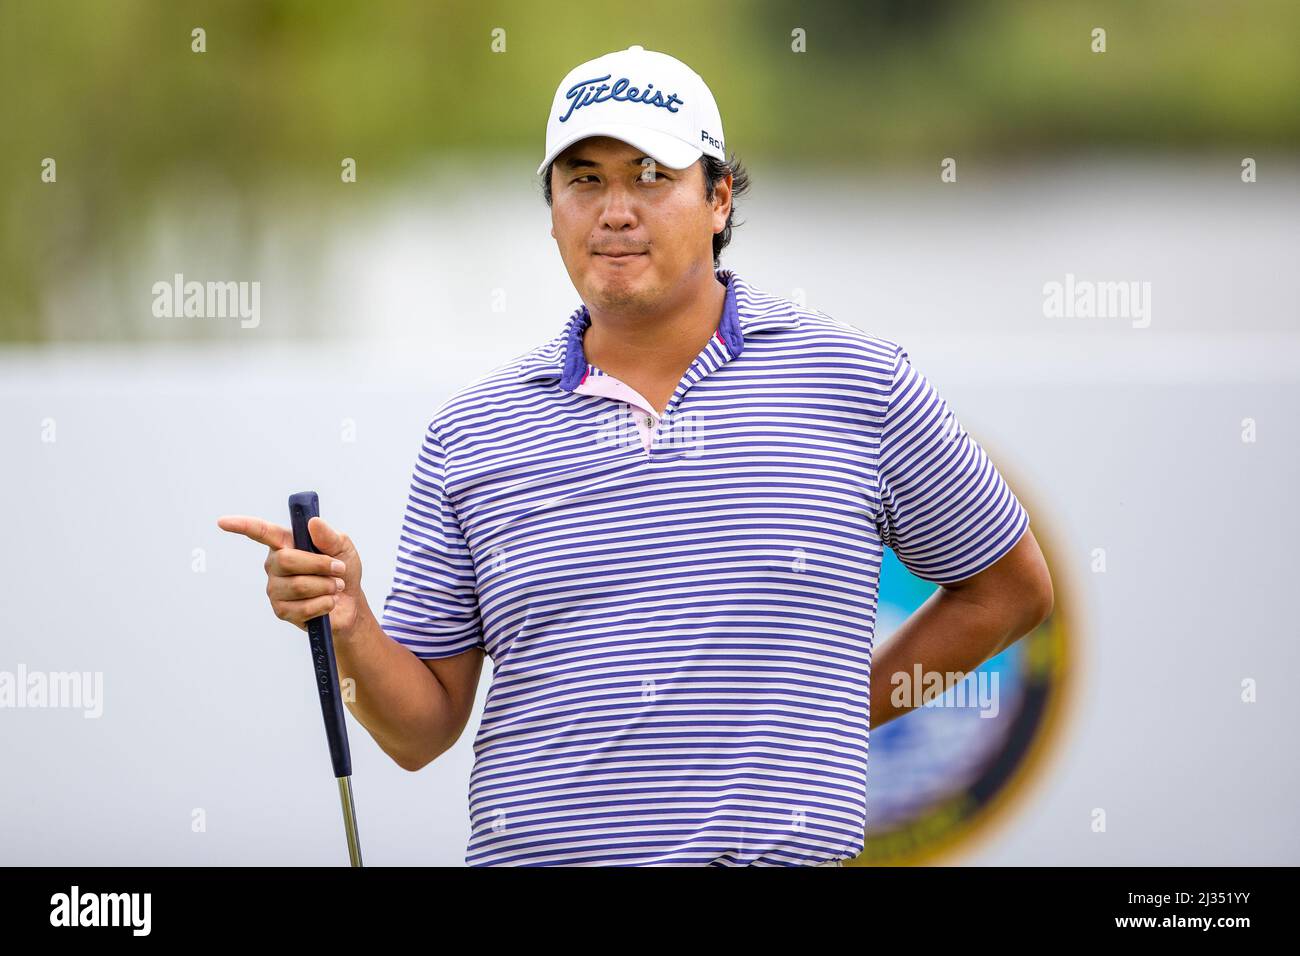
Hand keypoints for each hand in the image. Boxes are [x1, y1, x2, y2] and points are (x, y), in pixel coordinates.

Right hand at [217, 513, 368, 640]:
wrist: (350, 604)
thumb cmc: (342, 571)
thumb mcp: (342, 548)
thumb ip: (330, 536)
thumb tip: (313, 522)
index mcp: (285, 543)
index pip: (260, 532)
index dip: (242, 526)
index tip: (223, 522)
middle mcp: (274, 565)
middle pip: (287, 561)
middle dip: (320, 565)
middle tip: (339, 569)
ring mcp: (275, 589)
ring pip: (298, 586)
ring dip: (326, 586)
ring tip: (335, 587)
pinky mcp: (281, 610)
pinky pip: (303, 607)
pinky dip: (324, 604)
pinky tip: (328, 602)